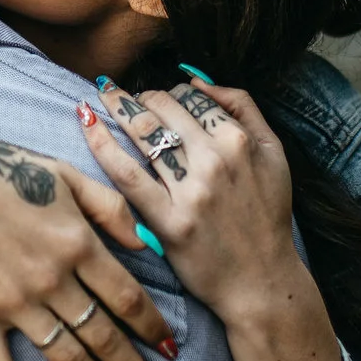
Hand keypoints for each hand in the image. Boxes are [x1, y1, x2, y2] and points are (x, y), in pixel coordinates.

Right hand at [0, 57, 174, 360]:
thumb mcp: (64, 173)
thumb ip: (111, 206)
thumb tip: (146, 244)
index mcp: (77, 242)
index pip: (129, 298)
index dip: (155, 328)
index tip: (172, 351)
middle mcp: (52, 280)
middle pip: (105, 337)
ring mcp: (13, 303)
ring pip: (68, 358)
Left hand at [80, 74, 348, 360]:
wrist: (262, 281)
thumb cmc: (266, 217)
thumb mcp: (275, 154)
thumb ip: (245, 107)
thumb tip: (198, 79)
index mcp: (240, 140)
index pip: (192, 98)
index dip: (170, 93)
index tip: (156, 98)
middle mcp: (216, 160)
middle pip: (163, 109)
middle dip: (139, 95)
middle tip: (122, 95)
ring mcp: (190, 192)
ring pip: (144, 133)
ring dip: (118, 106)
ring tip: (101, 96)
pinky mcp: (168, 221)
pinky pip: (127, 174)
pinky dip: (103, 144)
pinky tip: (85, 122)